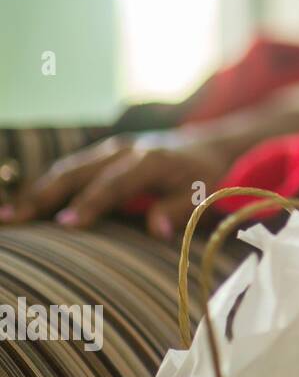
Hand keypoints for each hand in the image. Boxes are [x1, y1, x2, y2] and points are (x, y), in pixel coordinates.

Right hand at [0, 129, 236, 238]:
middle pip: (78, 172)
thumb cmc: (200, 175)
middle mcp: (122, 151)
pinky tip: (22, 206)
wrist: (202, 145)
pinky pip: (67, 171)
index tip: (66, 225)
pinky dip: (44, 187)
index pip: (114, 183)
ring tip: (8, 216)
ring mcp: (107, 151)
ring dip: (36, 192)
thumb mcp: (201, 191)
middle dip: (45, 196)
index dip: (90, 203)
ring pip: (65, 170)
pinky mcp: (98, 156)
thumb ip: (179, 209)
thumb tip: (158, 232)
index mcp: (149, 160)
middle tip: (15, 220)